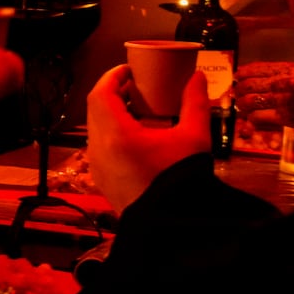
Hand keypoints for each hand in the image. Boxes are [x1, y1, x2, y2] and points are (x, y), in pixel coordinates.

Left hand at [85, 65, 210, 214]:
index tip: (129, 69)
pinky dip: (111, 132)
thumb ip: (194, 103)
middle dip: (113, 92)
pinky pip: (99, 147)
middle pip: (96, 109)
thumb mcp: (194, 137)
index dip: (112, 76)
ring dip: (111, 113)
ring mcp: (96, 166)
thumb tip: (197, 77)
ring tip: (138, 108)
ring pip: (96, 128)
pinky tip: (136, 134)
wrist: (172, 224)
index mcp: (115, 134)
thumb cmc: (182, 178)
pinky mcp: (101, 179)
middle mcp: (98, 148)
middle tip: (136, 85)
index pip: (101, 93)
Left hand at [233, 61, 293, 129]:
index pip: (256, 69)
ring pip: (249, 101)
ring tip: (242, 104)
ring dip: (242, 104)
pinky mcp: (283, 117)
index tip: (237, 76)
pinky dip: (252, 116)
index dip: (242, 73)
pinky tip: (253, 115)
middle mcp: (283, 83)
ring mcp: (282, 101)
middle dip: (239, 89)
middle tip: (237, 91)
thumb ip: (277, 71)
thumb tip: (252, 72)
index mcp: (288, 70)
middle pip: (249, 85)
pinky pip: (257, 116)